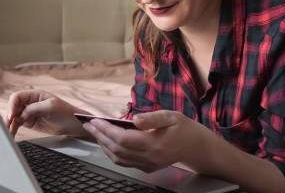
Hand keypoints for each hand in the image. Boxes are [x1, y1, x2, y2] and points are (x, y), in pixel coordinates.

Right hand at [6, 89, 87, 137]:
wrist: (75, 125)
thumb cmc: (66, 112)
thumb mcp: (51, 107)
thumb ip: (34, 108)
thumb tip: (20, 113)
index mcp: (35, 95)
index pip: (17, 97)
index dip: (12, 105)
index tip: (12, 115)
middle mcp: (30, 102)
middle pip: (13, 107)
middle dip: (8, 116)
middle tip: (7, 126)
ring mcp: (29, 113)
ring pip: (13, 117)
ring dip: (9, 124)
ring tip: (8, 134)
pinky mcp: (30, 122)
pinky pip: (17, 124)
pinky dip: (13, 129)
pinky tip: (11, 134)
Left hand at [82, 110, 205, 171]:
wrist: (196, 147)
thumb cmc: (183, 128)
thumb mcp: (171, 116)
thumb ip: (152, 118)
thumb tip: (133, 118)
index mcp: (155, 144)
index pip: (123, 139)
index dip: (106, 130)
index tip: (95, 120)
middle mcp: (150, 157)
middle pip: (117, 149)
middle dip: (100, 136)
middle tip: (88, 124)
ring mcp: (148, 164)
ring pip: (118, 158)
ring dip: (103, 145)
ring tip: (94, 131)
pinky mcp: (147, 168)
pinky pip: (125, 162)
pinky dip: (112, 153)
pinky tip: (107, 142)